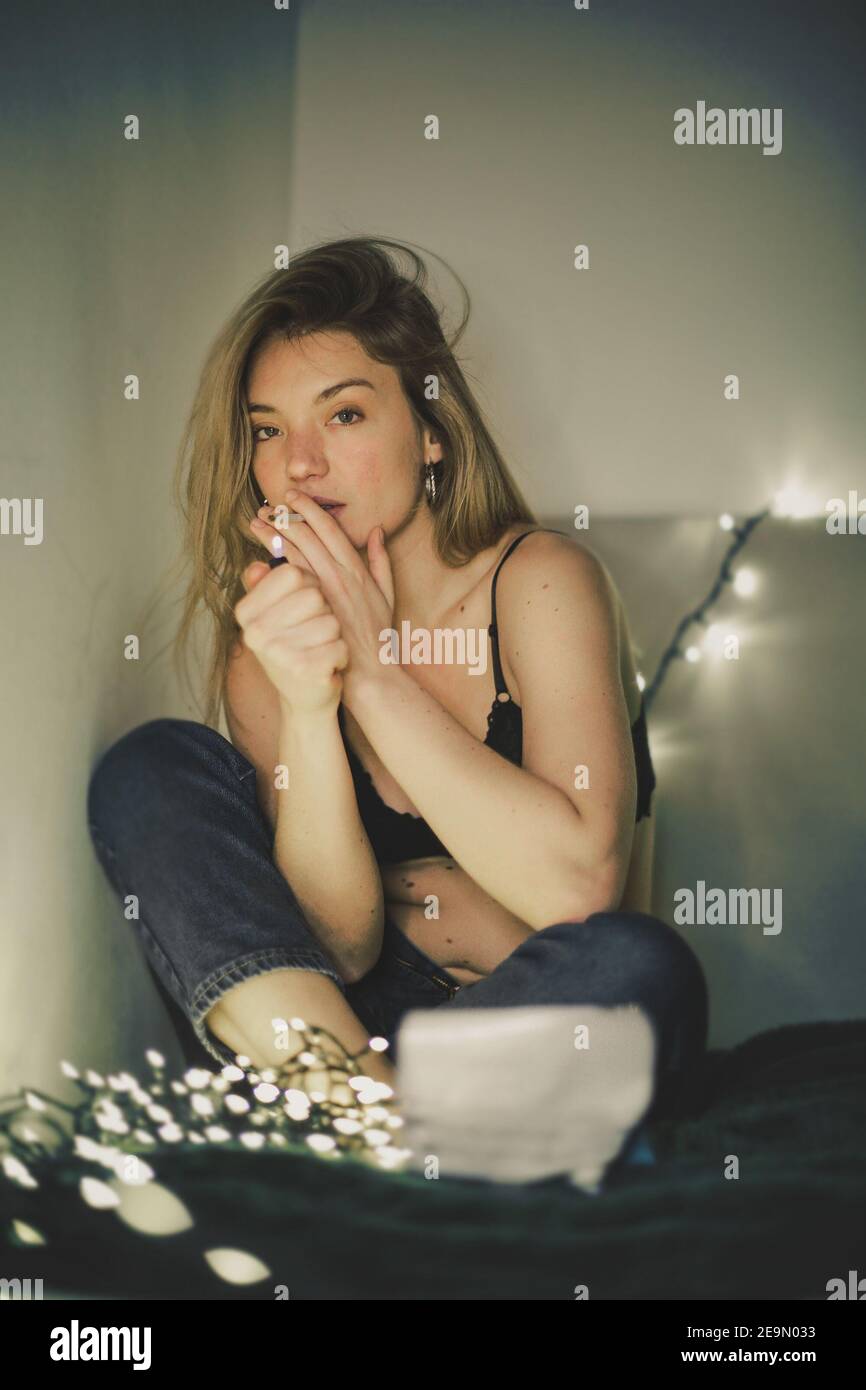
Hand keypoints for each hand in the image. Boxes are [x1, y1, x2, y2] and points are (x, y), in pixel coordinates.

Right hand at [234, 557, 346, 716]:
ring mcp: (279, 653)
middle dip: (323, 612)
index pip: (292, 573)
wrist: (304, 699)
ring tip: (319, 649)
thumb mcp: (272, 617)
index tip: (304, 605)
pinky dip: (340, 656)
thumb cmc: (292, 648)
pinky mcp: (305, 671)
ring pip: (331, 621)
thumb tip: (258, 566)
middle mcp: (256, 632)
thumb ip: (265, 587)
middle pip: (314, 595)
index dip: (309, 585)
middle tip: (312, 633)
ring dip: (333, 636)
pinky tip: (327, 666)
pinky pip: (340, 645)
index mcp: (246, 612)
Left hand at [250, 493, 395, 700]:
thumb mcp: (387, 593)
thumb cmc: (377, 634)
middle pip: (308, 536)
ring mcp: (324, 593)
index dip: (309, 510)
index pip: (330, 529)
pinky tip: (261, 551)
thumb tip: (375, 530)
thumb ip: (381, 560)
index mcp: (357, 569)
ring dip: (275, 536)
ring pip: (296, 554)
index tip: (293, 498)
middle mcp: (340, 576)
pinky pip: (290, 579)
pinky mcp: (311, 609)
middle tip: (268, 507)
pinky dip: (275, 562)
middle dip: (286, 517)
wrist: (370, 671)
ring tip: (258, 522)